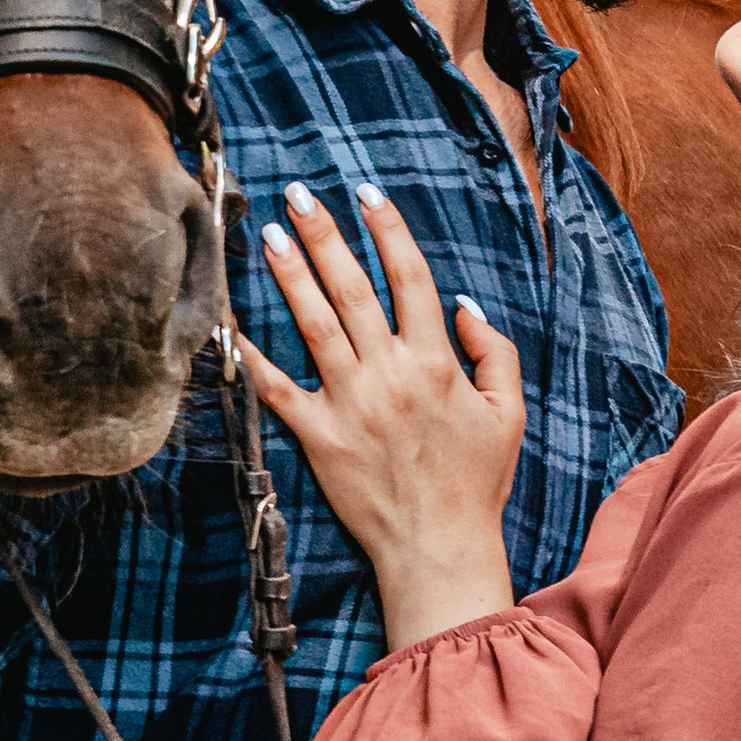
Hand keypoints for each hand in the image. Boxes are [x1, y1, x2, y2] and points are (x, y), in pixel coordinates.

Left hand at [240, 181, 524, 650]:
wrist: (439, 549)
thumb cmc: (477, 481)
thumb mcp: (508, 411)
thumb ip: (494, 351)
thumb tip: (462, 304)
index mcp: (436, 362)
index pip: (409, 277)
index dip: (388, 229)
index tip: (367, 192)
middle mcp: (390, 374)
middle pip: (352, 287)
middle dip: (325, 234)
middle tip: (299, 193)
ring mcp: (350, 405)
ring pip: (314, 324)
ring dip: (291, 274)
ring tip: (271, 234)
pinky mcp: (319, 438)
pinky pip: (280, 389)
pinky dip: (254, 355)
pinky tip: (233, 322)